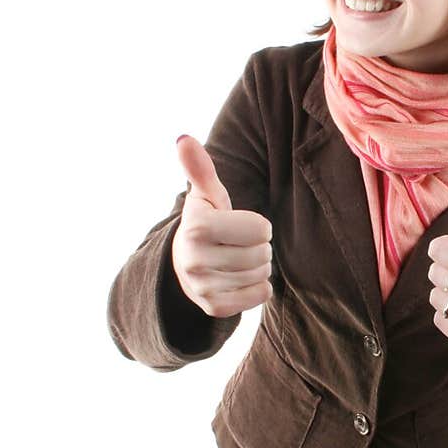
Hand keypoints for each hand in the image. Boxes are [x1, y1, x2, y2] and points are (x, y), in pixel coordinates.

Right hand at [171, 135, 273, 317]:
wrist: (184, 264)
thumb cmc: (206, 222)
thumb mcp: (205, 195)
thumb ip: (200, 169)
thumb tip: (184, 139)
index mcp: (197, 228)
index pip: (262, 230)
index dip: (257, 225)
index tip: (238, 225)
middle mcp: (195, 260)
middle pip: (263, 253)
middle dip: (258, 246)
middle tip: (238, 243)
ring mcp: (203, 288)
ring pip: (263, 274)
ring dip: (258, 265)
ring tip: (237, 259)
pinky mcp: (214, 308)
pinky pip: (261, 295)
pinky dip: (258, 286)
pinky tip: (239, 278)